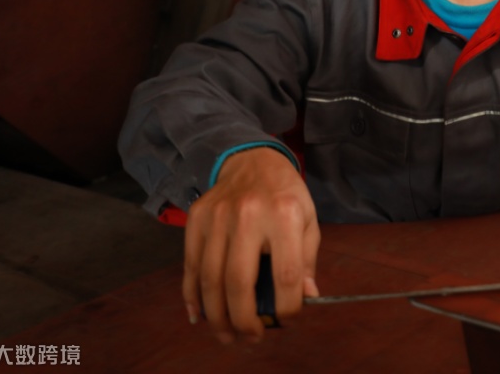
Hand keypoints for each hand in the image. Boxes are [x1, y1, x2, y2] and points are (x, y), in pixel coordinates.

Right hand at [182, 147, 320, 343]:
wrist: (251, 160)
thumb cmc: (285, 195)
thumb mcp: (308, 220)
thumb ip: (306, 260)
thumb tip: (307, 297)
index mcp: (284, 215)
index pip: (287, 273)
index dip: (288, 306)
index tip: (288, 320)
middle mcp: (248, 214)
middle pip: (239, 281)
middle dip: (243, 319)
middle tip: (250, 339)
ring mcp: (218, 216)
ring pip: (210, 278)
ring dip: (216, 315)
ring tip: (227, 336)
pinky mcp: (196, 219)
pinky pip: (191, 266)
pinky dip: (192, 296)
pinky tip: (200, 316)